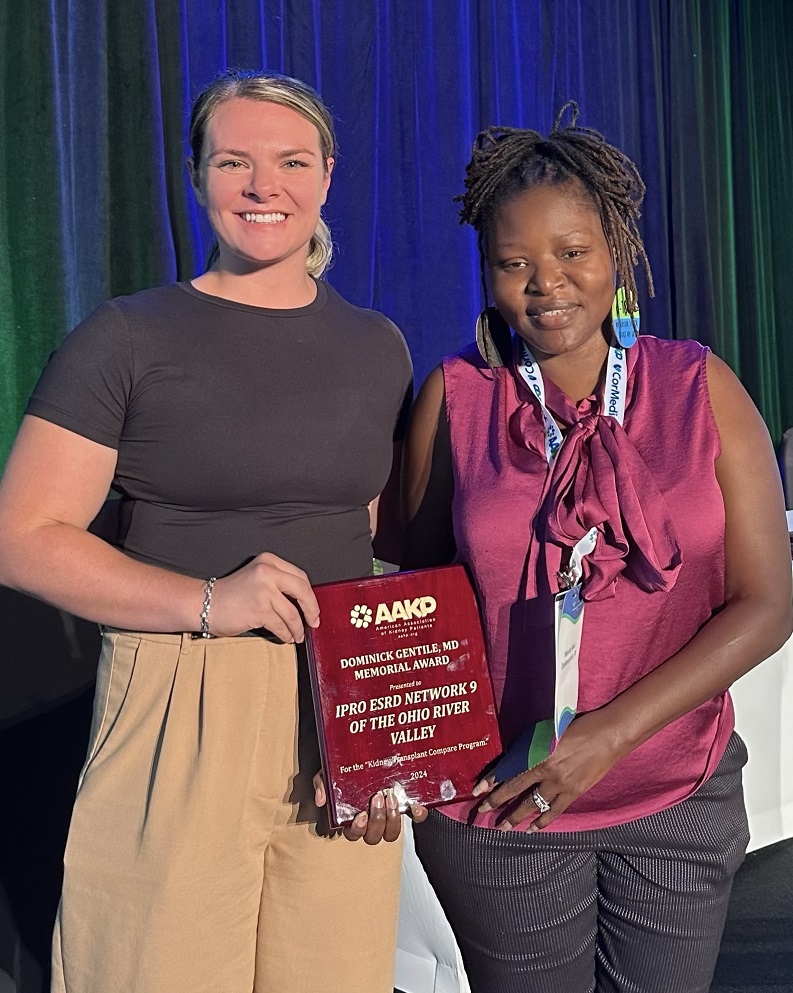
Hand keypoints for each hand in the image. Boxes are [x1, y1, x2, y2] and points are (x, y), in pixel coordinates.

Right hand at [209, 552, 318, 641]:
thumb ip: (279, 583)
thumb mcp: (257, 577)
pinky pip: (281, 625)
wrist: (205, 604)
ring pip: (292, 613)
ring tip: (297, 635)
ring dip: (297, 628)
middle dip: (311, 610)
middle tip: (314, 622)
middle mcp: (267, 571)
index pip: (300, 577)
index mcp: (269, 561)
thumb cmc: (231, 595)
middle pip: (302, 591)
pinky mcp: (259, 609)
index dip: (310, 595)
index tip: (313, 608)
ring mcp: (263, 590)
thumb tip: (305, 603)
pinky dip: (286, 634)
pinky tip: (286, 637)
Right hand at [313, 772, 427, 843]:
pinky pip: (415, 818)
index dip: (357, 829)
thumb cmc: (347, 770)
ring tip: (391, 798)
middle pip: (373, 837)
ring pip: (391, 834)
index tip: (361, 814)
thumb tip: (321, 800)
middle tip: (378, 799)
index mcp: (352, 817)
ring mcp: (389, 816)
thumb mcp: (330, 773)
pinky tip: (415, 805)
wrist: (369, 753)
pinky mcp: (406, 807)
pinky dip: (418, 814)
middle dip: (377, 820)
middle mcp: (371, 822)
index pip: (352, 834)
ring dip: (392, 820)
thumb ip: (322, 784)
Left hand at [476, 709, 622, 830]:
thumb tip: (516, 759)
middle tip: (482, 812)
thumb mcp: (548, 732)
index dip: (492, 780)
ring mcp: (561, 785)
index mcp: (539, 753)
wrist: (608, 736)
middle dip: (497, 801)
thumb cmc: (578, 727)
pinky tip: (531, 829)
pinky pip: (554, 811)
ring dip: (516, 817)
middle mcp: (547, 771)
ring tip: (503, 828)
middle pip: (516, 790)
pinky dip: (542, 822)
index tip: (478, 790)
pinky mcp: (574, 793)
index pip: (509, 769)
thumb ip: (532, 747)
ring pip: (533, 805)